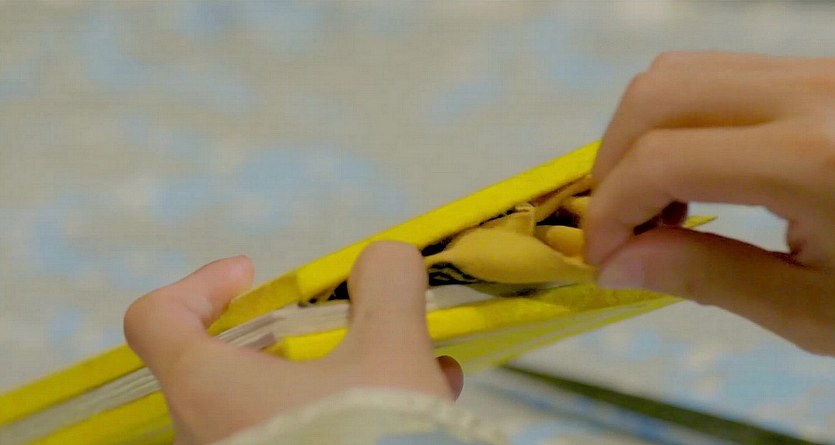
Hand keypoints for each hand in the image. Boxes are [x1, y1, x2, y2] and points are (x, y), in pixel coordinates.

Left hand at [124, 242, 463, 444]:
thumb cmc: (375, 440)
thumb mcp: (394, 348)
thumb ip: (386, 282)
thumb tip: (383, 261)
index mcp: (208, 390)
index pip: (155, 319)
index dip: (202, 284)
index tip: (254, 276)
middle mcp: (204, 437)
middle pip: (231, 361)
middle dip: (305, 335)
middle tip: (360, 329)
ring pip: (274, 404)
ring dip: (338, 377)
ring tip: (413, 376)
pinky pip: (291, 439)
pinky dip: (338, 417)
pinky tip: (408, 415)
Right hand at [584, 52, 834, 354]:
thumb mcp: (815, 308)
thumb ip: (706, 276)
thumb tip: (620, 263)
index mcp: (817, 160)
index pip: (663, 159)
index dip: (610, 211)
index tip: (603, 257)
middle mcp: (817, 94)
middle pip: (656, 94)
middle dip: (612, 163)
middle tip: (620, 228)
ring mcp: (822, 71)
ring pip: (680, 71)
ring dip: (640, 136)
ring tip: (654, 203)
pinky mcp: (822, 72)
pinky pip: (717, 73)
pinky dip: (677, 120)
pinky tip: (692, 173)